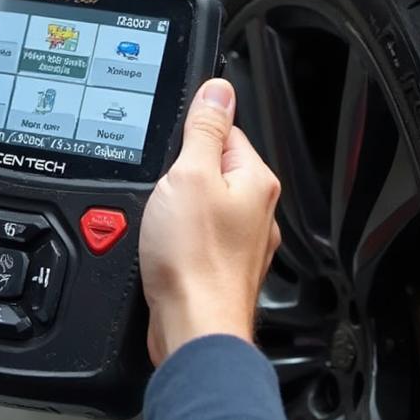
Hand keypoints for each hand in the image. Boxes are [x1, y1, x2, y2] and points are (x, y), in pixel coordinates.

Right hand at [139, 78, 280, 365]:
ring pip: (202, 205)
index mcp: (255, 180)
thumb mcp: (187, 175)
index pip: (224, 130)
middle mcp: (257, 210)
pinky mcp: (222, 267)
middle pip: (210, 168)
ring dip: (177, 209)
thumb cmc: (195, 260)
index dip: (189, 136)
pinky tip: (164, 248)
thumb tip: (217, 91)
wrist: (193, 328)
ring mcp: (242, 242)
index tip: (171, 150)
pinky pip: (197, 236)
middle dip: (180, 175)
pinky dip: (177, 238)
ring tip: (162, 224)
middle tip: (162, 192)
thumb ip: (202, 130)